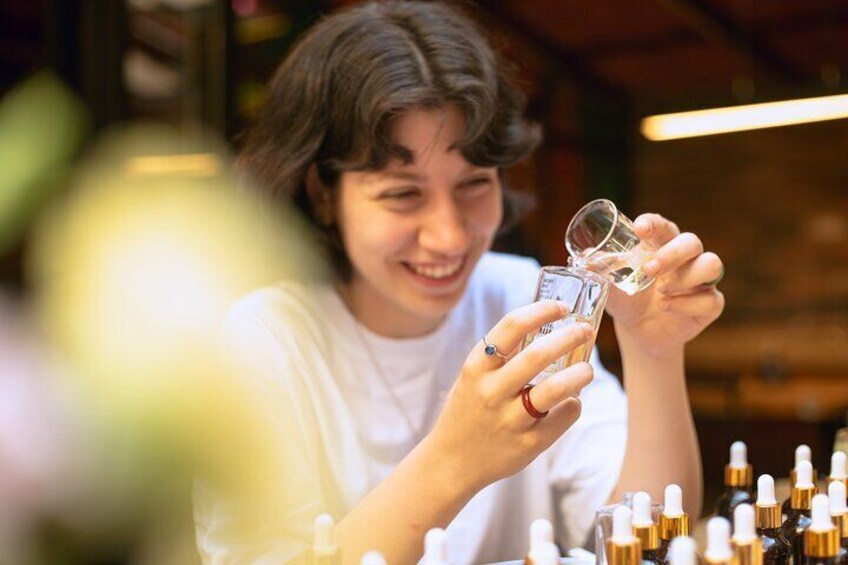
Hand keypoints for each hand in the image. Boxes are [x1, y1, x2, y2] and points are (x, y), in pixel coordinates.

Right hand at [426, 300, 593, 491]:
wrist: (452, 461)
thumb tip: (547, 326)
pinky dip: (573, 404)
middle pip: (538, 355)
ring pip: (557, 389)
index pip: (512, 326)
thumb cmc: (469, 409)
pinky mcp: (528, 445)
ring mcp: (509, 420)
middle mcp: (491, 392)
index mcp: (476, 367)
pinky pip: (564, 417)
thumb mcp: (473, 377)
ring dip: (580, 374)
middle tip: (585, 330)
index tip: (562, 307)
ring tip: (587, 369)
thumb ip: (502, 355)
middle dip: (569, 336)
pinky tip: (571, 401)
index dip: (542, 310)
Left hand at [604, 213, 724, 357]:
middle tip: (649, 269)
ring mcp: (701, 280)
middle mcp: (686, 258)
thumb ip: (601, 269)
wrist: (639, 333)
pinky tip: (666, 307)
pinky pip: (711, 299)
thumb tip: (586, 256)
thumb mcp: (610, 285)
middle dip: (672, 254)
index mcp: (661, 245)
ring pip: (711, 264)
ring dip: (686, 277)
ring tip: (660, 290)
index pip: (663, 226)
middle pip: (691, 242)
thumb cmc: (627, 299)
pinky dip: (687, 304)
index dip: (654, 224)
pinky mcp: (710, 304)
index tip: (640, 228)